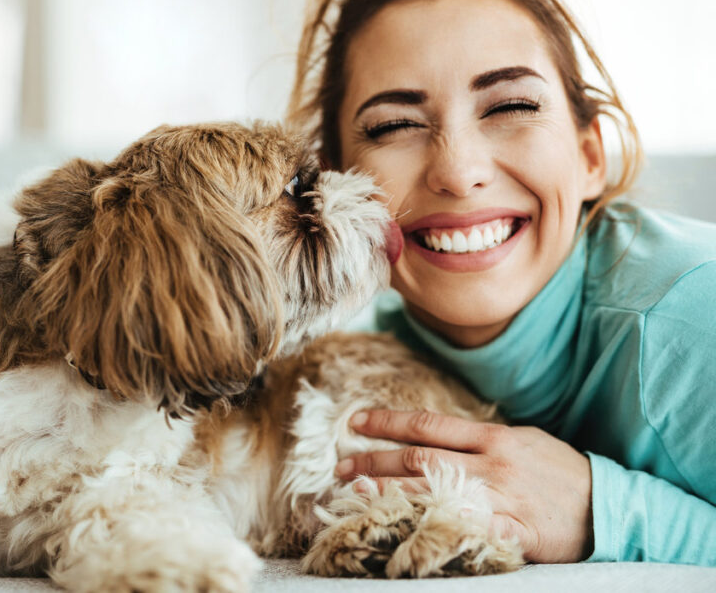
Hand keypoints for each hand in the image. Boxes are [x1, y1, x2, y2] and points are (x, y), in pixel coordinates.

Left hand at [335, 409, 591, 562]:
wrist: (611, 506)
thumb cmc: (561, 471)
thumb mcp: (524, 440)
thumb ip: (481, 438)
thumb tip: (437, 434)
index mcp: (493, 437)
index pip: (428, 425)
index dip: (388, 422)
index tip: (355, 421)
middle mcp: (491, 463)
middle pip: (419, 457)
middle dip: (374, 459)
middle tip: (339, 465)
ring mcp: (500, 497)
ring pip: (431, 490)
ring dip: (387, 490)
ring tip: (352, 490)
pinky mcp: (512, 530)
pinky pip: (464, 527)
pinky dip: (430, 525)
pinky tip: (401, 526)